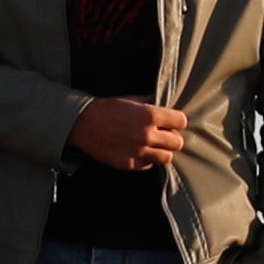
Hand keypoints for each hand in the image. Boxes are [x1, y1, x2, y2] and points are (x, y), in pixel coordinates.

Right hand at [67, 95, 192, 172]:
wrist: (82, 124)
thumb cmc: (106, 108)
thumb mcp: (130, 98)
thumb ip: (149, 102)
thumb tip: (162, 103)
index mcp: (150, 115)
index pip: (181, 121)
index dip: (177, 121)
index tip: (172, 122)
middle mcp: (147, 134)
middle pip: (177, 142)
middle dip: (172, 138)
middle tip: (163, 135)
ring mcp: (138, 151)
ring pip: (166, 157)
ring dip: (162, 151)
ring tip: (154, 146)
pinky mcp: (128, 163)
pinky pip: (148, 165)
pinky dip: (147, 160)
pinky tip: (140, 152)